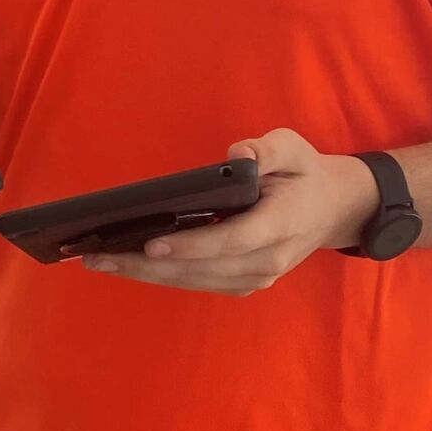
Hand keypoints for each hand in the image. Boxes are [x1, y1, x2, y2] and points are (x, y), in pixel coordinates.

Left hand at [80, 132, 379, 296]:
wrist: (332, 208)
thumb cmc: (304, 173)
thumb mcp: (294, 148)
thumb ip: (268, 150)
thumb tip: (237, 155)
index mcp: (283, 223)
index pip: (232, 240)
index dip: (191, 245)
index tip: (151, 244)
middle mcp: (270, 259)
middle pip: (203, 268)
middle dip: (148, 265)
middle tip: (99, 257)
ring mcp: (258, 276)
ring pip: (195, 280)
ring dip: (147, 275)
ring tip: (102, 262)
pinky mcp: (245, 282)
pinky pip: (199, 282)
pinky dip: (163, 276)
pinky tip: (129, 266)